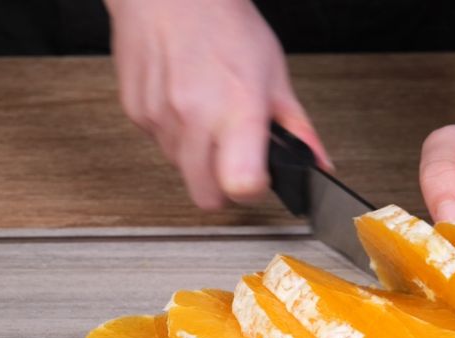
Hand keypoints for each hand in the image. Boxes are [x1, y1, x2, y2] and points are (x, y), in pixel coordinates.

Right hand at [106, 0, 330, 208]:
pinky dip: (175, 136)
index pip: (241, 186)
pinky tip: (186, 103)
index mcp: (238, 109)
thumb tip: (318, 163)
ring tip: (210, 117)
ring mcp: (160, 118)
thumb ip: (298, 128)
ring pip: (182, 171)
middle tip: (236, 159)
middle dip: (224, 187)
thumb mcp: (275, 75)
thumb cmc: (222, 23)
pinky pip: (159, 146)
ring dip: (198, 158)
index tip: (259, 178)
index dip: (253, 191)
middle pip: (207, 196)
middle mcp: (195, 117)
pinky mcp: (137, 114)